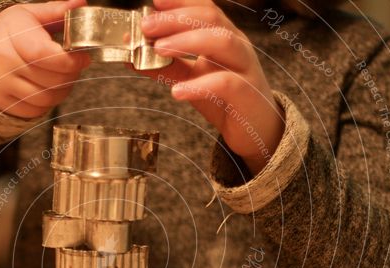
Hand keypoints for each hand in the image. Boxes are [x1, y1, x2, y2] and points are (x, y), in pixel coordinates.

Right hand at [0, 0, 90, 119]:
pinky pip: (36, 110)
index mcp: (11, 34)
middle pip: (51, 79)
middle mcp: (2, 60)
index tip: (84, 58)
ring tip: (63, 77)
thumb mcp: (29, 16)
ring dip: (63, 90)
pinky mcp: (2, 103)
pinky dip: (48, 102)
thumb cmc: (10, 33)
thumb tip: (80, 4)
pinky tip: (47, 88)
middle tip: (75, 67)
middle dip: (71, 75)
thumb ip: (56, 11)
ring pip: (47, 98)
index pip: (43, 54)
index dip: (69, 61)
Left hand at [140, 0, 283, 174]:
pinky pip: (225, 84)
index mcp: (225, 37)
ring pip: (222, 42)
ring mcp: (245, 68)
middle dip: (176, 18)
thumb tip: (133, 57)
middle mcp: (237, 46)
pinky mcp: (247, 94)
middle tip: (146, 26)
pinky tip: (176, 92)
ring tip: (158, 49)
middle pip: (211, 19)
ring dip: (188, 40)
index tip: (153, 2)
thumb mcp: (192, 79)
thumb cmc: (225, 100)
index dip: (180, 3)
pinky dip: (199, 85)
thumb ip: (167, 67)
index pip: (205, 9)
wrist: (256, 132)